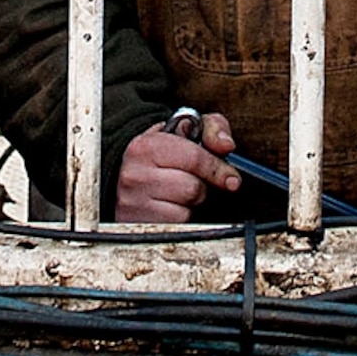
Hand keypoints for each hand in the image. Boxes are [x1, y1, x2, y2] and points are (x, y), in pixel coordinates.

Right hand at [116, 113, 239, 222]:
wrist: (125, 174)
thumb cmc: (161, 155)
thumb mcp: (185, 131)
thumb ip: (212, 129)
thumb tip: (226, 145)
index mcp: (146, 146)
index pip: (194, 159)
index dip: (219, 169)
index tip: (231, 178)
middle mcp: (135, 175)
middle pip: (194, 188)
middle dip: (203, 187)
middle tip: (197, 181)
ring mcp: (133, 203)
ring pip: (187, 211)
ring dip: (192, 204)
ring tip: (181, 193)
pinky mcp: (138, 224)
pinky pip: (177, 226)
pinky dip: (182, 219)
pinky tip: (172, 208)